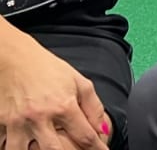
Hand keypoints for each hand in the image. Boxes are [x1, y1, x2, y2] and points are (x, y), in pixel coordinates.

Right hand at [0, 33, 109, 149]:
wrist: (14, 58)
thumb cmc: (48, 69)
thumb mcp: (78, 82)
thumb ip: (94, 107)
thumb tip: (102, 130)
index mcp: (63, 105)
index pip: (85, 137)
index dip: (97, 149)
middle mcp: (40, 116)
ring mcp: (18, 122)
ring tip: (44, 149)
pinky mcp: (0, 123)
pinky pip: (3, 145)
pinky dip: (12, 148)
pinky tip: (23, 147)